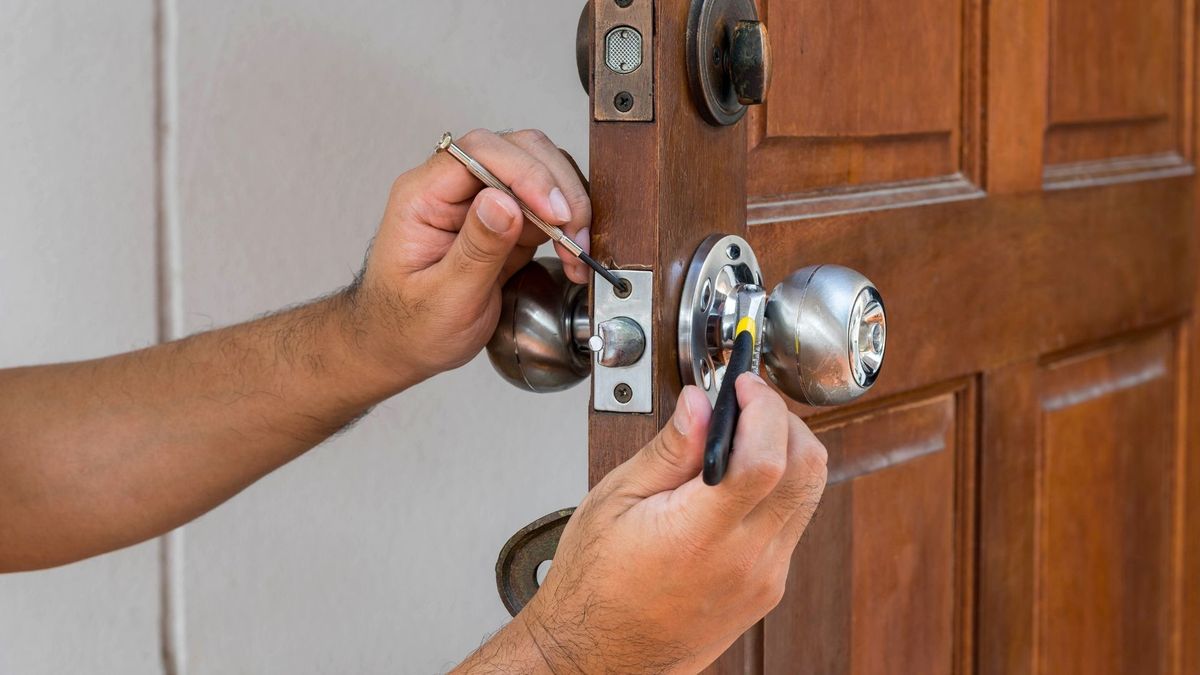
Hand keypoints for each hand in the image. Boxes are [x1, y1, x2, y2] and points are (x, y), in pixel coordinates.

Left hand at [351, 129, 591, 383]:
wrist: (404, 346)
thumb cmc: (409, 325)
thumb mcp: (443, 297)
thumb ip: (475, 249)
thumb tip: (504, 202)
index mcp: (423, 196)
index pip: (479, 152)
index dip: (525, 172)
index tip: (553, 211)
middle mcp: (453, 189)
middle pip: (517, 150)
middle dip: (555, 188)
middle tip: (573, 234)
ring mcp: (481, 201)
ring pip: (539, 171)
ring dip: (567, 206)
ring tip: (576, 251)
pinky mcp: (506, 221)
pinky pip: (545, 205)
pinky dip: (567, 226)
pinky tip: (572, 255)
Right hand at [520, 376, 828, 672]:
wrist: (601, 657)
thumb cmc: (595, 586)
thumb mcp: (614, 501)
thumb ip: (668, 450)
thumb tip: (701, 403)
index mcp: (699, 535)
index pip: (766, 459)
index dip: (763, 408)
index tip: (743, 383)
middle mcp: (745, 560)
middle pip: (807, 470)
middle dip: (784, 419)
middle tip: (747, 401)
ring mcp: (764, 578)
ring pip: (810, 494)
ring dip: (789, 450)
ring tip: (743, 434)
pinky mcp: (768, 588)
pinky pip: (794, 523)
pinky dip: (780, 486)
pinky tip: (740, 478)